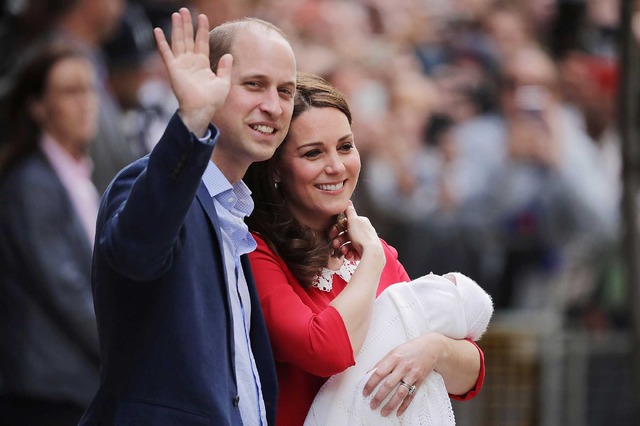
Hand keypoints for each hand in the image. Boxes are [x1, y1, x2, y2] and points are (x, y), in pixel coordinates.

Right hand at [153, 8, 232, 136]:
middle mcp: (191, 62)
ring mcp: (181, 64)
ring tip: (176, 14)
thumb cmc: (213, 100)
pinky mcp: (173, 69)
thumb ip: (225, 68)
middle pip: (188, 38)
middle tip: (184, 10)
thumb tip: (228, 55)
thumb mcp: (224, 82)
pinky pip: (166, 53)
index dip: (202, 29)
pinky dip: (161, 42)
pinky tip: (157, 30)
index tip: (202, 16)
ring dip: (177, 28)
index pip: (202, 42)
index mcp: (203, 64)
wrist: (202, 109)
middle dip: (187, 24)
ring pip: (178, 41)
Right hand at [330, 202, 380, 260]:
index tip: (333, 233)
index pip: (346, 224)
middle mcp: (363, 232)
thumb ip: (349, 211)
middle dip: (339, 240)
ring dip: (343, 248)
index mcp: (361, 223)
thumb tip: (347, 201)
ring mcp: (363, 243)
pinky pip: (352, 252)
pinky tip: (348, 255)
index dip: (338, 228)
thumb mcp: (353, 220)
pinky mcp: (363, 252)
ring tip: (343, 251)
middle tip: (335, 244)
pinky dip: (349, 254)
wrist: (371, 252)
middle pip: (346, 235)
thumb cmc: (363, 236)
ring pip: (348, 244)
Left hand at [363, 333, 445, 416]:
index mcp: (394, 358)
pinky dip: (405, 405)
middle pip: (389, 385)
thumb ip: (382, 362)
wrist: (431, 347)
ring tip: (383, 412)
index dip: (370, 384)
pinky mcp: (420, 380)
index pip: (379, 373)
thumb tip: (369, 374)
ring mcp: (412, 374)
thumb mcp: (394, 351)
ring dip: (391, 404)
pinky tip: (398, 412)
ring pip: (400, 392)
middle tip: (372, 405)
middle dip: (379, 397)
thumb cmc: (410, 348)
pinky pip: (411, 395)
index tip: (365, 392)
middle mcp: (403, 367)